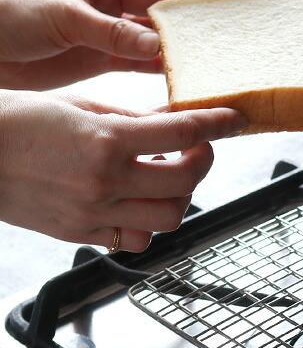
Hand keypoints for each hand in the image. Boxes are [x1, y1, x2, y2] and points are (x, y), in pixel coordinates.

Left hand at [0, 0, 193, 89]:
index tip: (193, 6)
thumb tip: (154, 44)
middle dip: (178, 21)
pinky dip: (157, 69)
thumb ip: (111, 32)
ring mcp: (108, 30)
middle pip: (155, 4)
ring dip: (171, 48)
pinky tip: (174, 79)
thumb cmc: (11, 16)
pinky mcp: (104, 58)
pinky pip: (139, 62)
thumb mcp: (64, 17)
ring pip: (151, 36)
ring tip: (194, 63)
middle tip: (202, 39)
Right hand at [0, 91, 246, 250]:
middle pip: (186, 182)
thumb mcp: (81, 106)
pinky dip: (147, 224)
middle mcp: (106, 181)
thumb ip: (133, 120)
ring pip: (169, 218)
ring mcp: (95, 214)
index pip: (182, 132)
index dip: (217, 124)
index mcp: (106, 141)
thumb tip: (173, 123)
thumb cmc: (18, 121)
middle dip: (200, 163)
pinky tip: (138, 204)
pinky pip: (135, 241)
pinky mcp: (82, 235)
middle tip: (194, 150)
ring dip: (180, 197)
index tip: (234, 120)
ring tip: (166, 178)